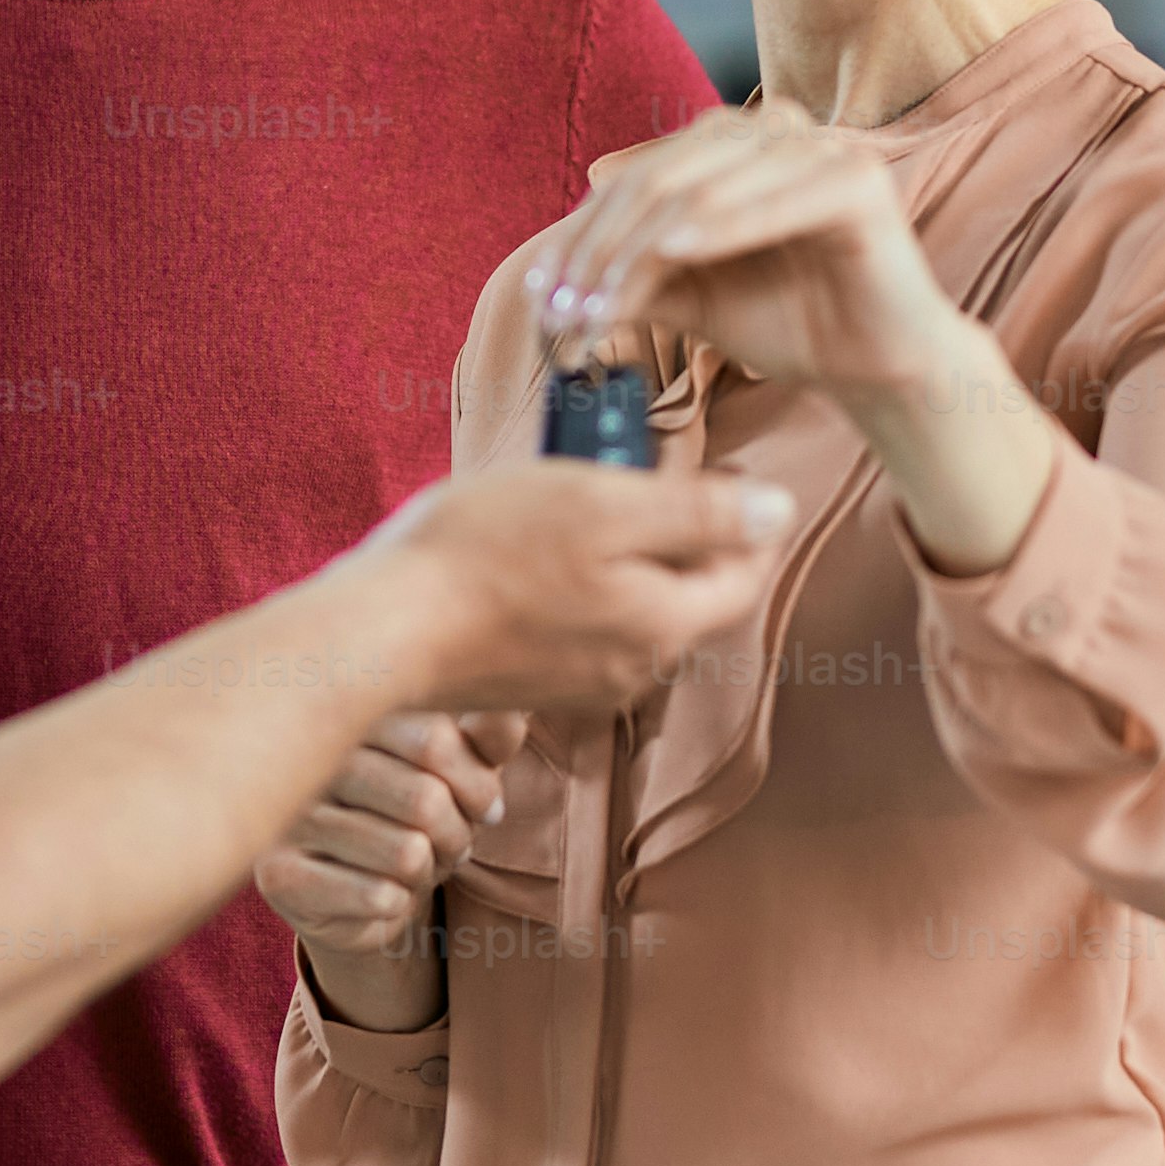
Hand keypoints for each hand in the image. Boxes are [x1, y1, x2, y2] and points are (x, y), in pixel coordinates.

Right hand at [256, 712, 529, 1031]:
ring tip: (409, 866)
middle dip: (457, 835)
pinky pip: (379, 897)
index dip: (478, 787)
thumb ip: (488, 736)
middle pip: (425, 800)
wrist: (354, 889)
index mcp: (352, 711)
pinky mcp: (277, 875)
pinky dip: (397, 903)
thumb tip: (514, 711)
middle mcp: (309, 755)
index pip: (436, 742)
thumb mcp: (462, 767)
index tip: (483, 806)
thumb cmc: (413, 813)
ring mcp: (288, 814)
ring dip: (426, 872)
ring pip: (407, 853)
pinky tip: (375, 892)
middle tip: (448, 843)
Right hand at [349, 458, 790, 712]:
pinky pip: (582, 630)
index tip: (731, 478)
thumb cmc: (485, 554)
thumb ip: (700, 513)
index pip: (743, 578)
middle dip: (683, 540)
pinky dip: (579, 588)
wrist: (382, 631)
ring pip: (634, 613)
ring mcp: (580, 686)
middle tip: (656, 480)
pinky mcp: (532, 687)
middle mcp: (634, 671)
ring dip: (627, 563)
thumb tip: (781, 511)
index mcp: (665, 626)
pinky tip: (534, 554)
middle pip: (689, 598)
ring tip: (587, 507)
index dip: (748, 524)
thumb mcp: (601, 505)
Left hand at [524, 107, 984, 414]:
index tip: (541, 295)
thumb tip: (553, 273)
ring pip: (708, 185)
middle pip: (663, 178)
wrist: (876, 366)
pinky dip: (725, 223)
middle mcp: (775, 129)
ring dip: (646, 245)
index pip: (638, 178)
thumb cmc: (788, 322)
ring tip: (603, 300)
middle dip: (604, 245)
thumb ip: (634, 271)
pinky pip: (777, 199)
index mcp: (733, 143)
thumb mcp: (693, 294)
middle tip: (565, 307)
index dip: (583, 235)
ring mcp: (821, 147)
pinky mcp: (858, 180)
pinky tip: (677, 251)